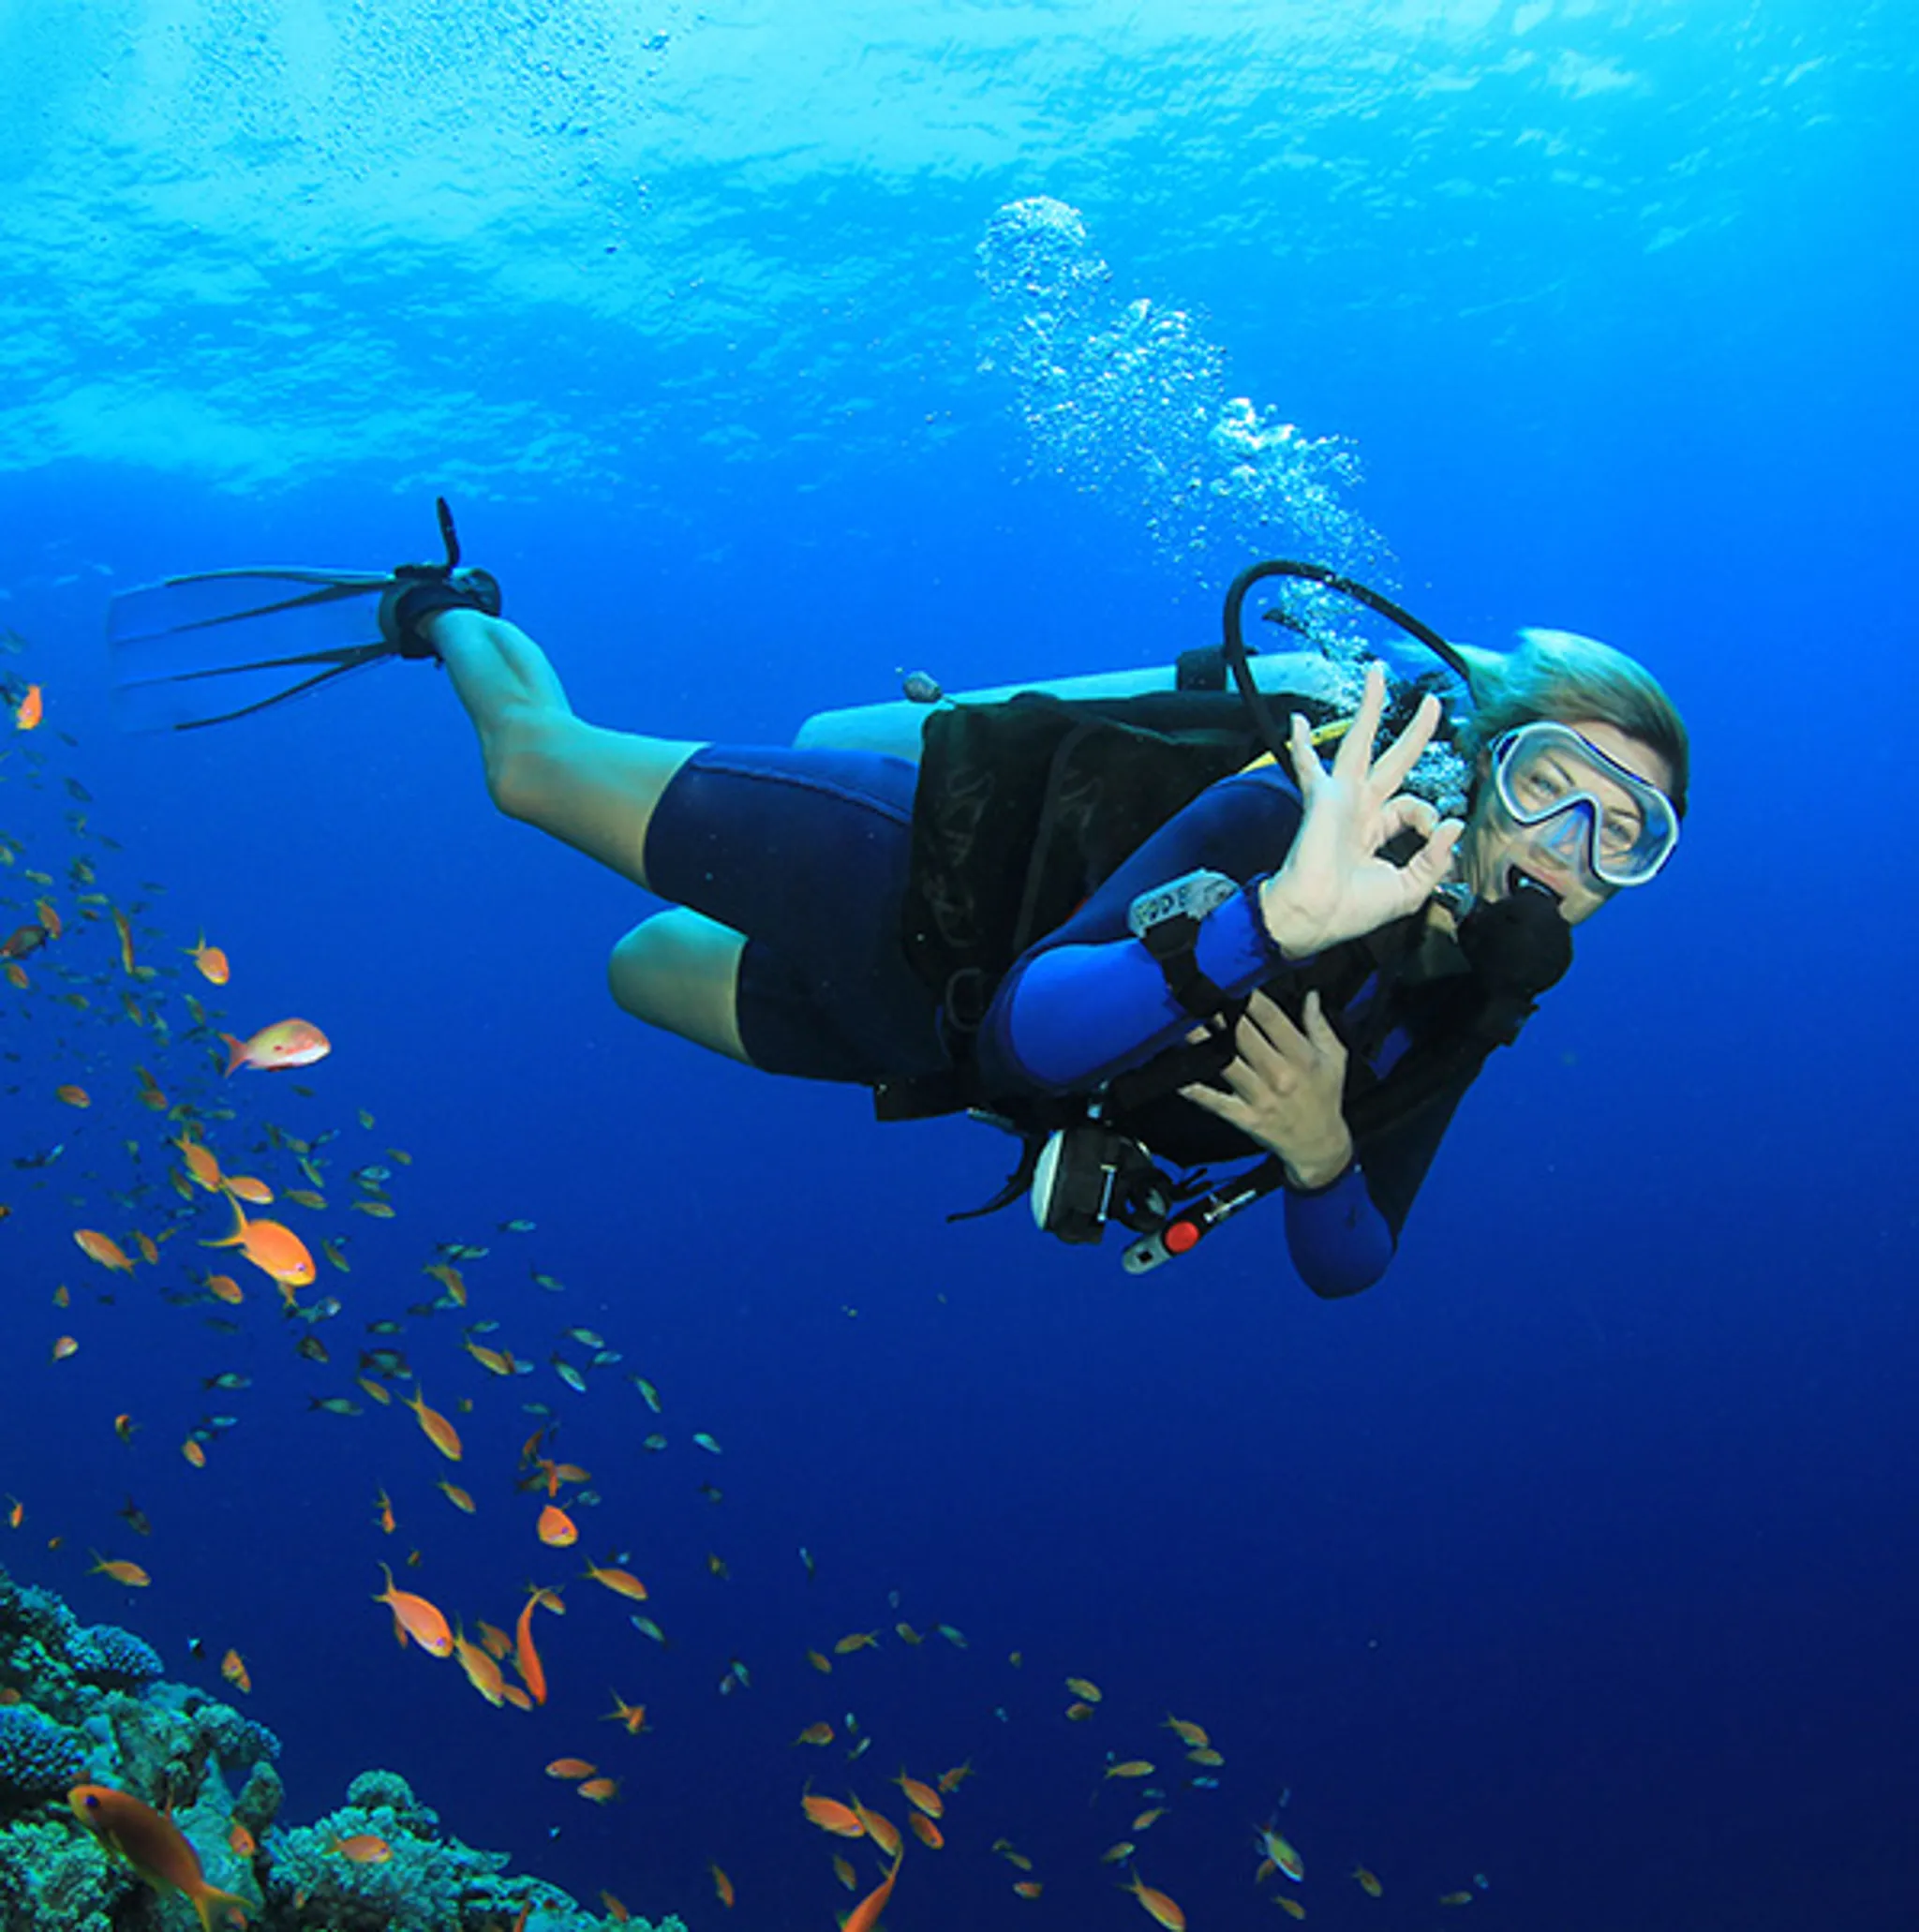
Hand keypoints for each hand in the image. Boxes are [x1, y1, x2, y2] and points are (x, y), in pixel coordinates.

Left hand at [1179, 989, 1352, 1187]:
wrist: (1319, 1146)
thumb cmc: (1326, 1097)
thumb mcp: (1335, 1058)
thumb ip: (1319, 1025)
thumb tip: (1311, 994)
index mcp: (1302, 1056)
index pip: (1272, 1018)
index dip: (1249, 997)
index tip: (1231, 979)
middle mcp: (1280, 1074)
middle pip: (1242, 1036)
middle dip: (1219, 1014)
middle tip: (1197, 995)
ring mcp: (1260, 1097)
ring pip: (1223, 1063)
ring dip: (1200, 1042)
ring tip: (1181, 1023)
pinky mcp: (1245, 1118)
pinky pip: (1214, 1101)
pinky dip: (1193, 1089)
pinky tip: (1176, 1074)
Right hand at [1258, 662, 1462, 956]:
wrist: (1315, 918)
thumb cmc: (1351, 910)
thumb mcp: (1409, 888)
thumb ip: (1434, 858)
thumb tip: (1454, 823)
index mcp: (1377, 830)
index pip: (1413, 808)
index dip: (1432, 819)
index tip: (1436, 838)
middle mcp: (1360, 809)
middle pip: (1394, 759)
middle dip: (1415, 730)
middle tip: (1432, 702)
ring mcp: (1340, 800)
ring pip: (1360, 743)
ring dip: (1369, 708)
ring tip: (1378, 675)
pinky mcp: (1325, 799)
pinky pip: (1311, 766)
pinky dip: (1302, 744)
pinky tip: (1296, 721)